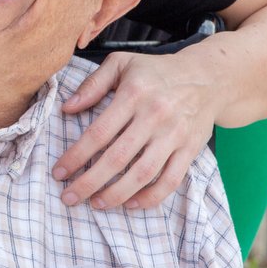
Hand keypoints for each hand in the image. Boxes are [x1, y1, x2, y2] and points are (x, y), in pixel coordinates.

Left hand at [54, 51, 219, 209]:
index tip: (59, 173)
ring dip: (116, 194)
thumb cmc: (156, 71)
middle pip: (117, 158)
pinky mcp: (190, 149)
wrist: (208, 77)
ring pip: (142, 174)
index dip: (76, 156)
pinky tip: (130, 203)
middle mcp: (155, 116)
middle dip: (89, 182)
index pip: (99, 133)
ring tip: (96, 204)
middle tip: (69, 197)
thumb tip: (67, 108)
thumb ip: (93, 84)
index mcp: (133, 94)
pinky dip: (150, 197)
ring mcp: (174, 135)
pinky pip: (170, 180)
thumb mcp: (122, 63)